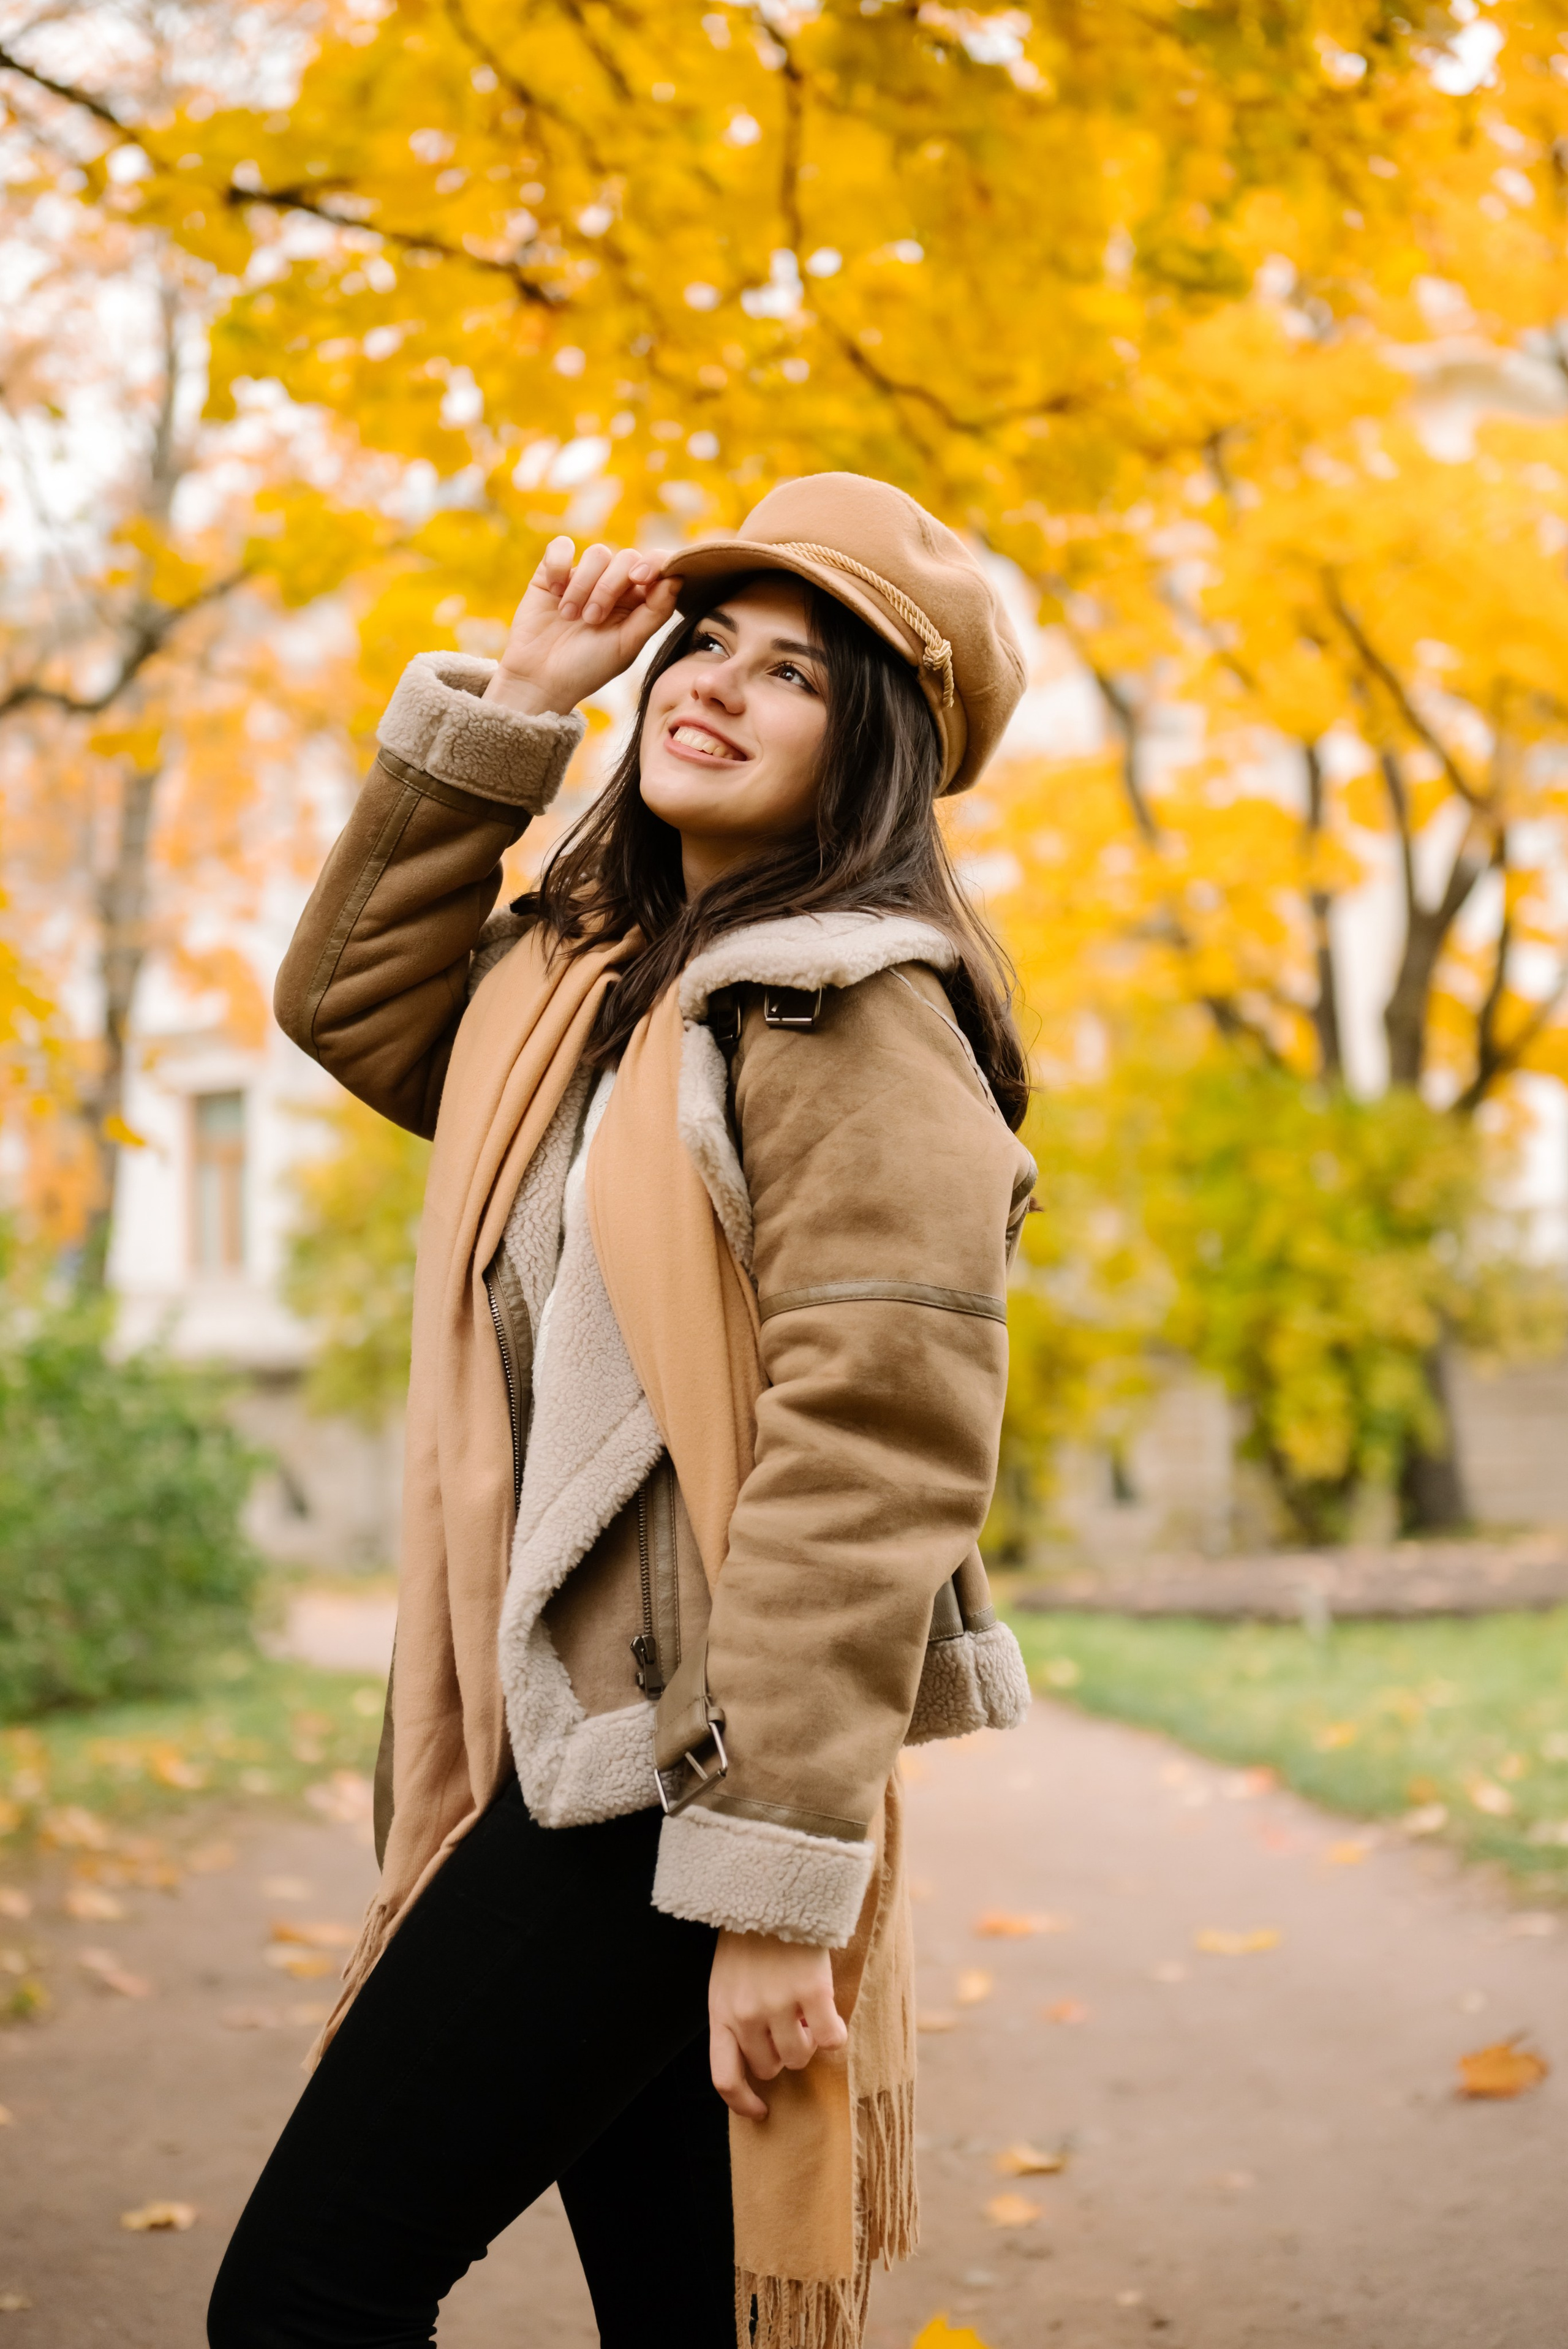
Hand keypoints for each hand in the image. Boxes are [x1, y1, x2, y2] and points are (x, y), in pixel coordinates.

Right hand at [482, 536, 680, 717]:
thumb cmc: (587, 668)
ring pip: (597, 553)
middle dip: (609, 587)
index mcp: (638, 602)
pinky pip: (561, 546)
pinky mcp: (553, 572)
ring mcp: (583, 576)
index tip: (642, 579)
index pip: (657, 566)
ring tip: (570, 616)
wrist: (540, 678)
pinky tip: (554, 591)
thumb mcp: (627, 646)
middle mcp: (613, 585)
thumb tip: (677, 578)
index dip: (654, 564)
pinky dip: (559, 565)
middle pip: (626, 558)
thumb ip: (655, 613)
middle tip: (592, 619)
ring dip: (583, 586)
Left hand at [708, 1929, 846, 2121]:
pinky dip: (835, 2035)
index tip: (760, 2111)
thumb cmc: (750, 1938)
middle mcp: (746, 2014)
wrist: (772, 1889)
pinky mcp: (812, 1992)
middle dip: (781, 2053)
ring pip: (800, 2057)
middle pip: (770, 2068)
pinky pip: (830, 2040)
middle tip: (790, 2025)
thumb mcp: (727, 1981)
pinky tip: (832, 2018)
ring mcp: (779, 2005)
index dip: (743, 2102)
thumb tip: (761, 2061)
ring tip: (806, 2013)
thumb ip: (737, 2018)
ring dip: (807, 2043)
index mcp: (720, 2012)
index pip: (725, 2077)